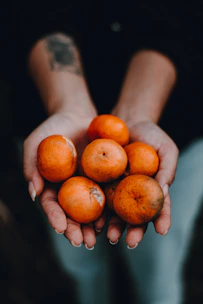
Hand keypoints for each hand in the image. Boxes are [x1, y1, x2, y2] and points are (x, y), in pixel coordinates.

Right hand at [23, 111, 105, 248]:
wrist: (76, 114)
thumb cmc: (52, 128)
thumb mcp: (35, 143)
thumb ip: (31, 167)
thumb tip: (34, 194)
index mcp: (52, 185)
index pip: (52, 206)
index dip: (55, 218)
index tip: (60, 229)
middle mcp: (70, 189)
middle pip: (72, 214)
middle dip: (76, 230)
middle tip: (83, 243)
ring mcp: (87, 185)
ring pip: (90, 210)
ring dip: (93, 226)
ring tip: (99, 238)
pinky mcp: (103, 178)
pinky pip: (107, 194)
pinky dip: (109, 208)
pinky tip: (114, 218)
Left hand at [107, 121, 178, 247]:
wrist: (127, 121)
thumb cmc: (151, 135)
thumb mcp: (166, 149)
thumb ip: (167, 170)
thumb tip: (163, 193)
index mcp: (152, 188)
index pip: (158, 207)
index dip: (161, 219)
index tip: (162, 231)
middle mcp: (135, 193)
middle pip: (135, 216)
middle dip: (133, 231)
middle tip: (130, 242)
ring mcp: (118, 189)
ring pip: (116, 212)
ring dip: (113, 226)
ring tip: (109, 236)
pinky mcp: (101, 181)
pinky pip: (99, 197)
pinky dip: (97, 210)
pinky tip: (93, 220)